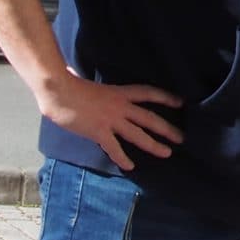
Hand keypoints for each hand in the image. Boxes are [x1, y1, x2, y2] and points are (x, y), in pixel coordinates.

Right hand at [35, 69, 183, 170]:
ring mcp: (111, 120)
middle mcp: (120, 106)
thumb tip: (71, 73)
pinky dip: (122, 158)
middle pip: (149, 118)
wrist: (59, 92)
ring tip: (167, 152)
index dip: (165, 97)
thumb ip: (85, 79)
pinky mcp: (99, 132)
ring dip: (153, 144)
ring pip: (138, 134)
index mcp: (119, 92)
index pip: (148, 93)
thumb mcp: (84, 80)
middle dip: (167, 128)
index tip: (180, 102)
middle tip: (181, 138)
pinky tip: (130, 166)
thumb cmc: (66, 83)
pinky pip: (114, 148)